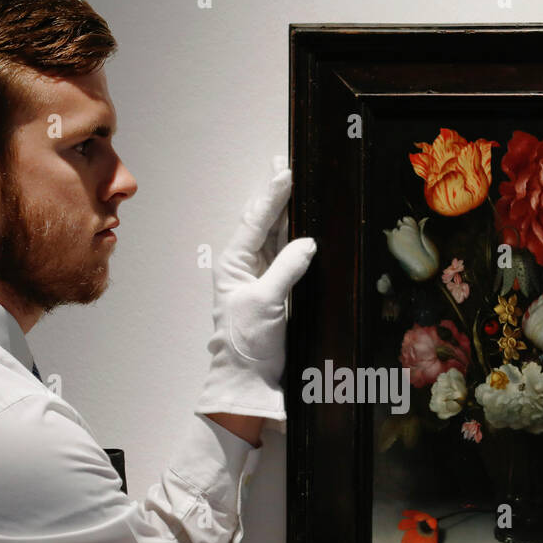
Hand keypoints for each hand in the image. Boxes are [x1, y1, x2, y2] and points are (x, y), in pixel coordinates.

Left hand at [194, 155, 317, 420]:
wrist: (249, 377)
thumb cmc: (247, 341)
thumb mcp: (265, 302)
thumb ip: (286, 269)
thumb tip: (308, 243)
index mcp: (234, 263)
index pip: (255, 222)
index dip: (273, 197)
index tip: (287, 173)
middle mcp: (246, 264)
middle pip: (264, 222)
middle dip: (276, 195)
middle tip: (286, 165)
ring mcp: (262, 275)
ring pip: (277, 236)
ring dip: (288, 211)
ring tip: (294, 183)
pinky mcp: (278, 288)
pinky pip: (289, 256)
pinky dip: (297, 237)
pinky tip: (306, 222)